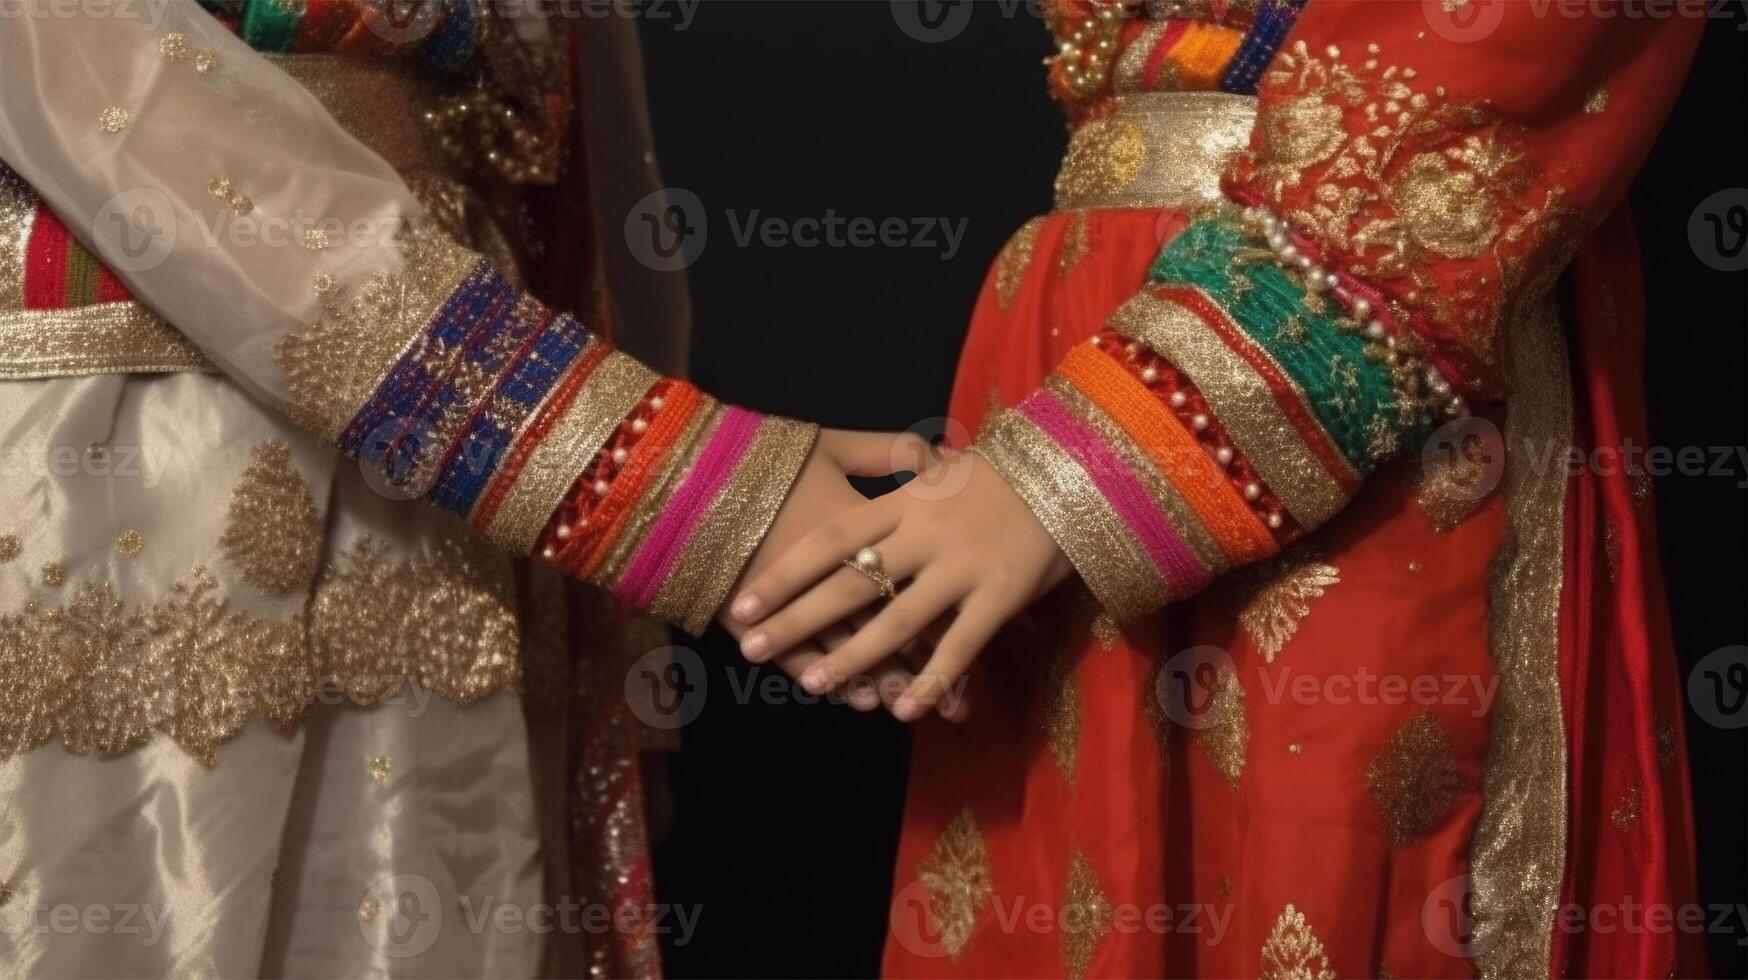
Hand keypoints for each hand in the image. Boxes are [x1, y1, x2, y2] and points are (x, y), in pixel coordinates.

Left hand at [731, 450, 1071, 720]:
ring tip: (813, 685)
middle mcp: (927, 535)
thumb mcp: (943, 462)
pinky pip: (960, 645)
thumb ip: (899, 470)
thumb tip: (858, 472)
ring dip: (853, 656)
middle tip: (751, 648)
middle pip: (850, 582)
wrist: (1076, 470)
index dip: (785, 573)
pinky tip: (904, 711)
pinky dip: (932, 680)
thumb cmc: (1003, 471)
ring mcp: (963, 566)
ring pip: (898, 620)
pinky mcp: (1000, 594)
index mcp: (906, 502)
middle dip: (797, 618)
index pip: (830, 540)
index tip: (743, 601)